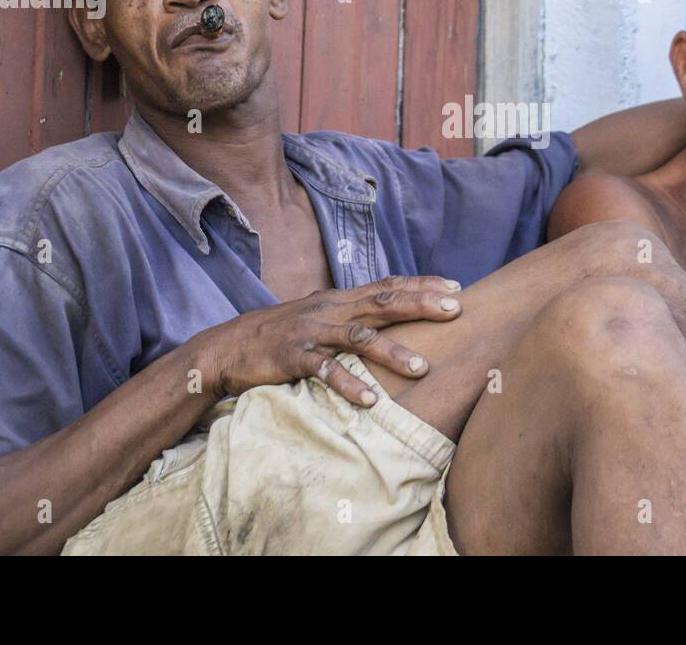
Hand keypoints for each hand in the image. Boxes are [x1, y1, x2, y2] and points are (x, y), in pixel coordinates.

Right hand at [200, 275, 462, 404]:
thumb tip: (389, 313)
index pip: (388, 285)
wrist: (230, 345)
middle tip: (456, 311)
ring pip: (359, 338)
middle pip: (383, 303)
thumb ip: (352, 312)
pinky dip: (349, 384)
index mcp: (340, 298)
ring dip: (393, 352)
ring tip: (423, 367)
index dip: (422, 285)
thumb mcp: (320, 314)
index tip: (456, 288)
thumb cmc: (282, 333)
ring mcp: (313, 332)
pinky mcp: (294, 356)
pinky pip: (326, 371)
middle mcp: (331, 309)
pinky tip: (371, 400)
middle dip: (421, 305)